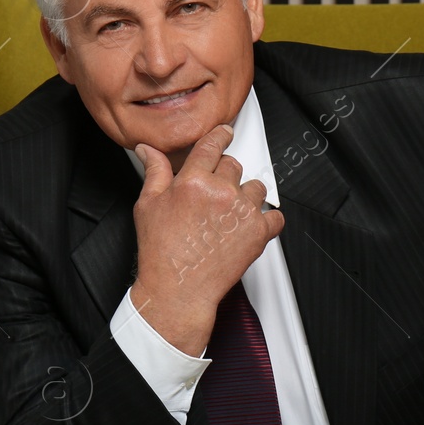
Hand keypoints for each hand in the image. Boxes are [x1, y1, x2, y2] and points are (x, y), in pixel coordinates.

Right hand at [129, 123, 284, 354]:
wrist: (178, 290)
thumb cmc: (161, 253)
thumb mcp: (148, 206)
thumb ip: (154, 172)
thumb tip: (148, 150)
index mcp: (193, 181)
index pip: (212, 145)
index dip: (221, 135)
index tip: (226, 133)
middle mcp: (221, 192)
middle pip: (234, 165)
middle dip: (225, 175)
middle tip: (213, 197)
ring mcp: (242, 212)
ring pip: (256, 187)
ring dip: (246, 196)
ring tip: (229, 215)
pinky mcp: (259, 233)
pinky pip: (275, 215)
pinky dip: (267, 220)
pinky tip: (250, 226)